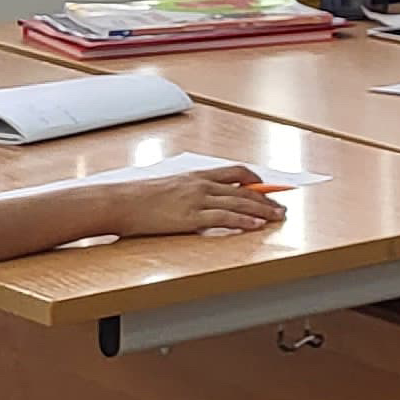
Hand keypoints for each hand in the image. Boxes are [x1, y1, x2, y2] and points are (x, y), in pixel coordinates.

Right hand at [91, 165, 287, 240]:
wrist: (119, 202)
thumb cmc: (138, 198)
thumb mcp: (168, 188)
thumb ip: (187, 192)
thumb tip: (199, 203)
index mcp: (196, 176)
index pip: (235, 173)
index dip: (255, 180)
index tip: (268, 187)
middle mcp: (201, 185)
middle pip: (243, 189)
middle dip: (265, 199)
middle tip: (280, 207)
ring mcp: (197, 200)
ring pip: (239, 203)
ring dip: (262, 211)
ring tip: (277, 217)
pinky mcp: (191, 217)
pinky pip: (224, 218)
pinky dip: (243, 221)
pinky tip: (255, 225)